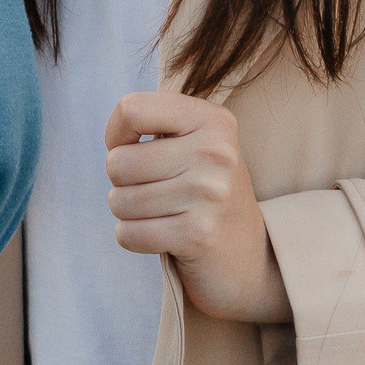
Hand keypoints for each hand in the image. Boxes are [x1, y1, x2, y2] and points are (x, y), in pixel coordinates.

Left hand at [104, 91, 291, 324]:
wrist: (249, 255)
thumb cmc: (205, 191)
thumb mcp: (195, 142)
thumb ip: (157, 122)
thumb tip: (114, 138)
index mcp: (213, 121)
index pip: (131, 109)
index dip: (116, 133)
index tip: (131, 148)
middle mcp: (215, 153)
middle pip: (118, 161)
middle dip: (122, 182)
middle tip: (153, 190)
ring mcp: (209, 194)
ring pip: (119, 200)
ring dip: (129, 212)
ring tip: (161, 213)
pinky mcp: (197, 235)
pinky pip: (128, 233)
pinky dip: (133, 237)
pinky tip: (161, 235)